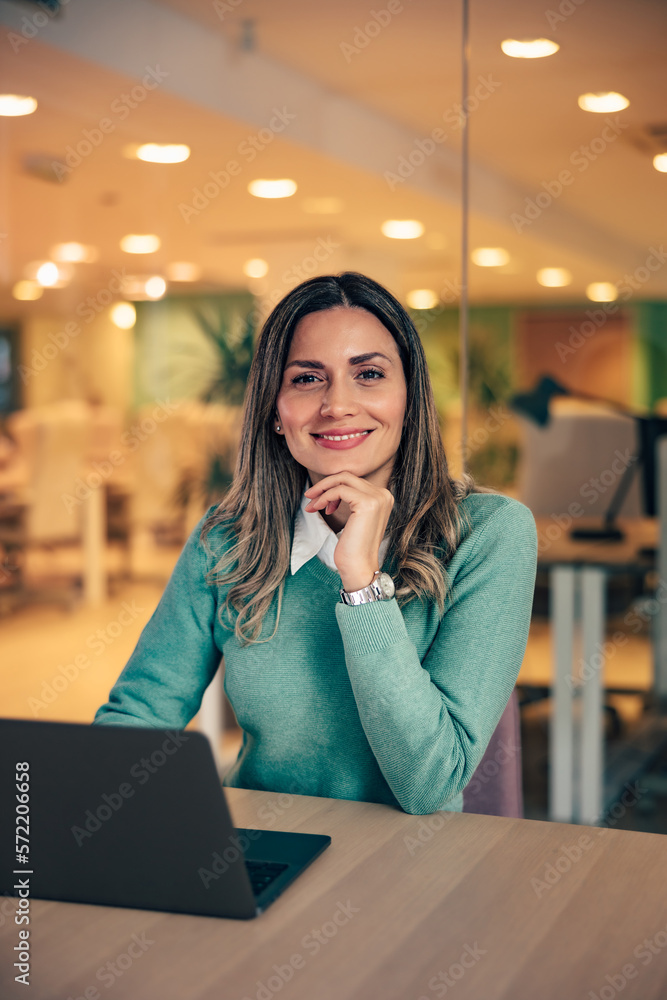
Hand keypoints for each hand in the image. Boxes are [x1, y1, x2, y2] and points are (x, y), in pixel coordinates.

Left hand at [304, 472, 393, 591]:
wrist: (359, 567)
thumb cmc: (353, 547)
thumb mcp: (354, 518)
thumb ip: (351, 499)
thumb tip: (331, 484)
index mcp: (383, 497)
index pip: (354, 480)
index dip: (333, 486)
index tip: (318, 500)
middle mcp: (384, 494)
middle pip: (348, 476)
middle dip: (325, 484)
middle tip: (309, 496)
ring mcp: (377, 498)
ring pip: (343, 479)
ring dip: (323, 490)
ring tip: (312, 505)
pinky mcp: (367, 503)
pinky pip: (339, 490)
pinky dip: (325, 497)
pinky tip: (319, 508)